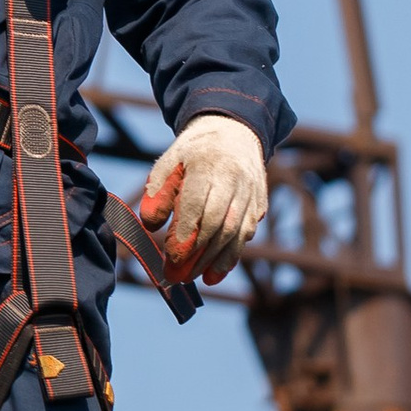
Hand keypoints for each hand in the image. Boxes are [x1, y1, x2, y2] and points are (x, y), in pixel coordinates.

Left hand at [136, 115, 269, 284]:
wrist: (234, 132)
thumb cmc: (194, 153)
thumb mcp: (169, 162)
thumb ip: (157, 192)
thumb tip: (151, 225)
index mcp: (206, 163)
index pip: (197, 203)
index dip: (185, 233)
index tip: (171, 257)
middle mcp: (233, 177)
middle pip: (218, 222)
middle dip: (198, 253)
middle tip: (177, 276)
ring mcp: (250, 191)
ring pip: (236, 232)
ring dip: (215, 260)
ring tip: (194, 279)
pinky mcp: (259, 203)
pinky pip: (246, 233)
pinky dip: (231, 256)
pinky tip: (214, 272)